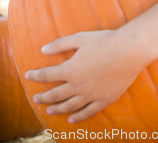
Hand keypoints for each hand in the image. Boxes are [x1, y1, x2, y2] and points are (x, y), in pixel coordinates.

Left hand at [25, 28, 143, 122]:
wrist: (129, 50)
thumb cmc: (104, 41)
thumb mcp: (79, 38)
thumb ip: (60, 45)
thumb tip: (43, 50)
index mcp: (70, 69)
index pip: (48, 75)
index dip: (36, 75)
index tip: (28, 75)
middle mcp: (78, 85)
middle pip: (56, 94)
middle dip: (44, 97)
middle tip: (36, 99)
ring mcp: (91, 95)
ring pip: (70, 106)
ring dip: (57, 109)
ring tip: (49, 111)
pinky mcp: (104, 99)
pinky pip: (88, 112)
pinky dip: (79, 117)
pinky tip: (72, 119)